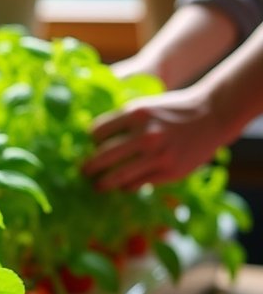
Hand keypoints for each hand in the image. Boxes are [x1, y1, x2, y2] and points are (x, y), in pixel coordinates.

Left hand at [83, 87, 224, 190]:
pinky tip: (123, 185)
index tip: (89, 146)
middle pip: (103, 157)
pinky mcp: (168, 172)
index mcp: (137, 113)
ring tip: (97, 186)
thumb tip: (94, 141)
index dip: (90, 141)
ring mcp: (157, 156)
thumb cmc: (173, 111)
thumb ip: (124, 121)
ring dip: (103, 183)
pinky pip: (137, 184)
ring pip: (118, 177)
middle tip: (82, 171)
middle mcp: (146, 135)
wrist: (211, 116)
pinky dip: (126, 186)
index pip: (98, 131)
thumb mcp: (146, 106)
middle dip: (88, 167)